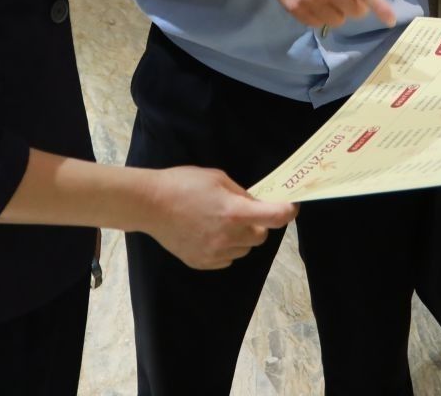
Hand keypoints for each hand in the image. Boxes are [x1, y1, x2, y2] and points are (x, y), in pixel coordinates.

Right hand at [140, 167, 296, 269]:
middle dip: (258, 224)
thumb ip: (241, 193)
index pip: (275, 218)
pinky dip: (226, 248)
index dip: (288, 211)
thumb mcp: (217, 178)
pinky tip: (210, 234)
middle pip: (261, 236)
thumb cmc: (183, 184)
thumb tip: (257, 204)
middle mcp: (228, 236)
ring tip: (222, 223)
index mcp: (234, 212)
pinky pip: (226, 259)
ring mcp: (215, 253)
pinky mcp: (202, 262)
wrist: (150, 205)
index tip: (291, 207)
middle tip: (243, 212)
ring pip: (244, 250)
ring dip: (242, 238)